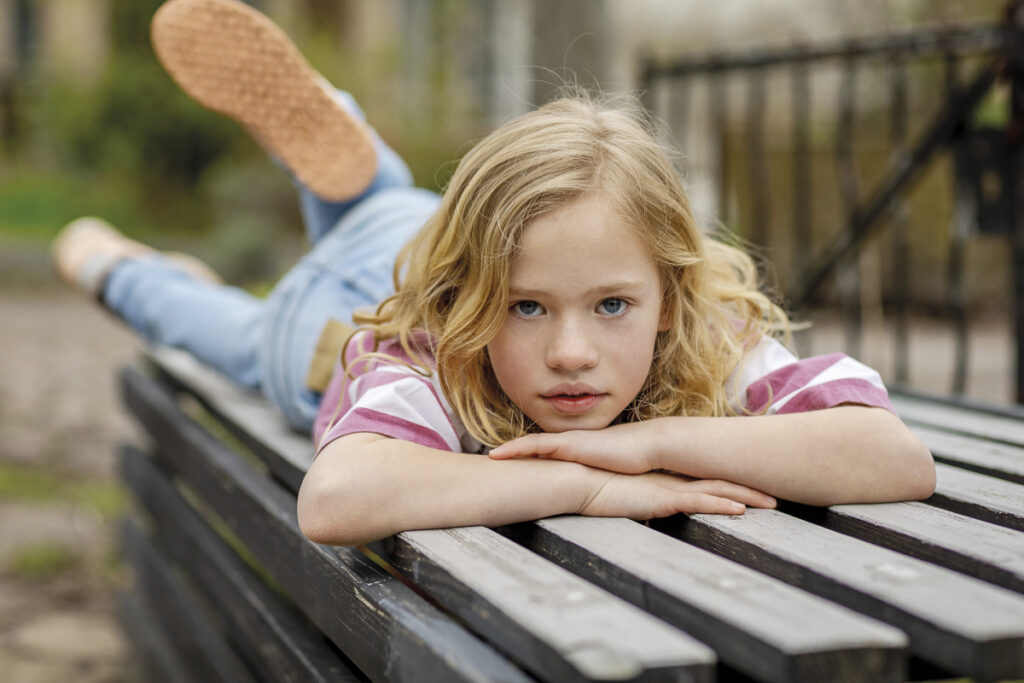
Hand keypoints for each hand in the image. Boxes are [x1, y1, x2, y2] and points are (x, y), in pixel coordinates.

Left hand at [489, 423, 653, 473]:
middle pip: (534, 448)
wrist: (646, 447)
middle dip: (513, 453)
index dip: (528, 457)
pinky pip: (533, 444)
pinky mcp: (567, 443)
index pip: (547, 454)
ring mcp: (566, 441)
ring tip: (490, 456)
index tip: (512, 464)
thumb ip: (600, 480)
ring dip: (508, 450)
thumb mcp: (610, 474)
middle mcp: (569, 443)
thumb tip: (597, 496)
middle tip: (492, 460)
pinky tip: (498, 453)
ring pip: (529, 444)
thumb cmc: (635, 463)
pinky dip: (515, 448)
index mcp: (577, 451)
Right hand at [578, 470, 775, 518]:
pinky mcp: (661, 498)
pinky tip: (740, 512)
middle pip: (719, 482)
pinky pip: (698, 503)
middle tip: (774, 495)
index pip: (704, 479)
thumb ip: (635, 499)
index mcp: (665, 479)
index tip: (750, 488)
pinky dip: (720, 507)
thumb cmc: (593, 487)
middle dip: (749, 488)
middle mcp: (672, 480)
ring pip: (717, 492)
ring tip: (772, 504)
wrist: (578, 479)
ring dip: (746, 497)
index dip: (729, 482)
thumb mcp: (622, 496)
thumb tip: (639, 506)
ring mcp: (669, 487)